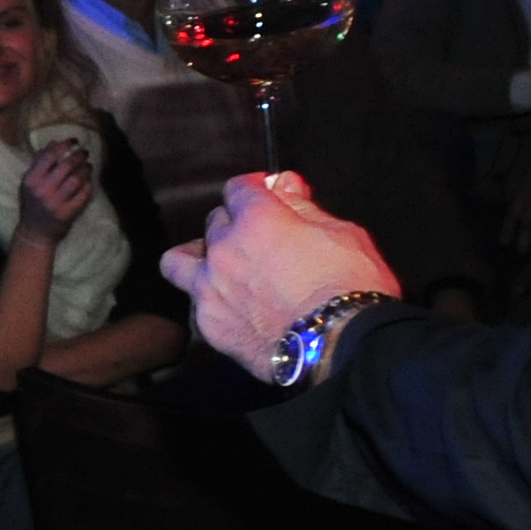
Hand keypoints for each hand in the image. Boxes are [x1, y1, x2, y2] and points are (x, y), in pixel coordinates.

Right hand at [14, 141, 95, 241]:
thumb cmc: (32, 203)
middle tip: (85, 152)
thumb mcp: (29, 182)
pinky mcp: (68, 213)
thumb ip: (39, 163)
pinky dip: (88, 184)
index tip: (73, 141)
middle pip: (66, 166)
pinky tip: (88, 180)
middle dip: (79, 156)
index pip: (49, 156)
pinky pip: (84, 194)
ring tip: (88, 165)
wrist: (35, 232)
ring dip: (85, 169)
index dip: (64, 145)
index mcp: (31, 180)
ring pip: (77, 179)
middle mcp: (42, 191)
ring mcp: (56, 203)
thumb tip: (54, 143)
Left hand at [160, 168, 398, 364]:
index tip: (267, 194)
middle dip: (235, 222)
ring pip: (179, 260)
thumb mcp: (343, 234)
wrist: (337, 347)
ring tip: (217, 266)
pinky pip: (194, 302)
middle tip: (258, 238)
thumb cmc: (351, 287)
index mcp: (257, 219)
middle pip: (215, 222)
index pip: (238, 188)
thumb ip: (305, 207)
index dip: (254, 188)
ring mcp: (209, 288)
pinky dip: (209, 298)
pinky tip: (230, 306)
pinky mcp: (208, 324)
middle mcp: (224, 249)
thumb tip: (285, 183)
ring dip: (197, 256)